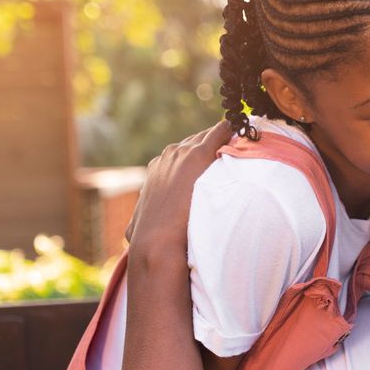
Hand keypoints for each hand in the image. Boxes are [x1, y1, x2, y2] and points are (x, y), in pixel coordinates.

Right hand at [125, 124, 231, 254]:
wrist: (157, 237)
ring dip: (221, 142)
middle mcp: (169, 155)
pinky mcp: (199, 154)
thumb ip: (138, 222)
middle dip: (210, 148)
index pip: (181, 154)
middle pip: (195, 142)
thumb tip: (129, 233)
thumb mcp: (137, 225)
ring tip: (240, 145)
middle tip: (229, 154)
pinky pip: (218, 134)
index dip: (197, 159)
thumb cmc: (149, 237)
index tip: (210, 165)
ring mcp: (183, 153)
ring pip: (207, 138)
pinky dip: (228, 132)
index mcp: (157, 167)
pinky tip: (240, 131)